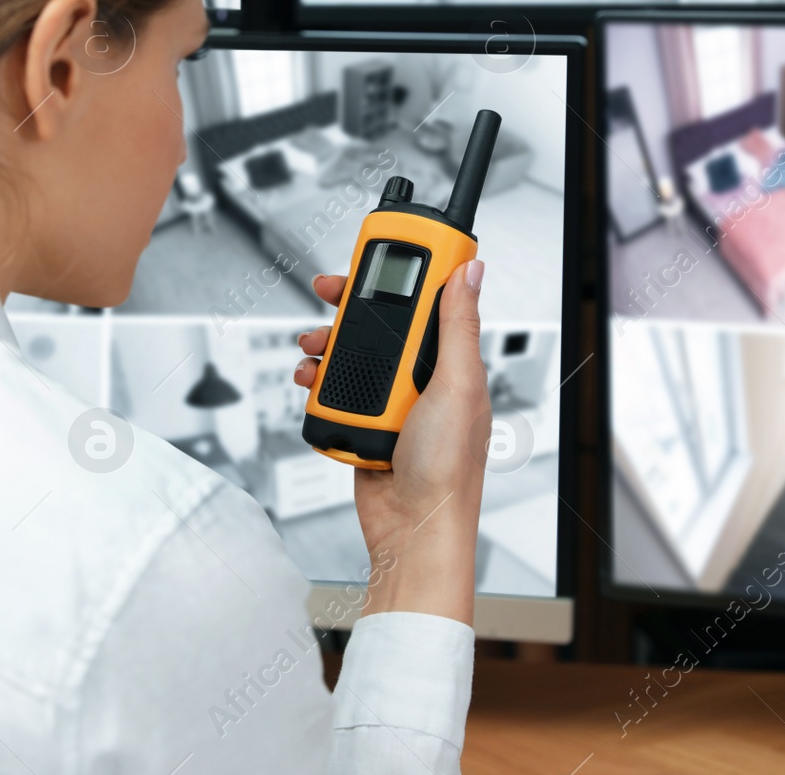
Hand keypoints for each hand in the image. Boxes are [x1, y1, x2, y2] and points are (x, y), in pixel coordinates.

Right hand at [295, 260, 490, 624]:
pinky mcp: (365, 423)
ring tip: (313, 345)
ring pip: (353, 354)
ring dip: (328, 344)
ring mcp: (393, 402)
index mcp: (453, 366)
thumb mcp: (458, 387)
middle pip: (382, 324)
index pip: (429, 304)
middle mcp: (424, 380)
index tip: (379, 255)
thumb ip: (459, 327)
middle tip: (328, 291)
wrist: (412, 529)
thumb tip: (472, 273)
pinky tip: (311, 379)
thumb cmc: (448, 470)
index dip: (405, 275)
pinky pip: (336, 390)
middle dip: (352, 307)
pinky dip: (318, 381)